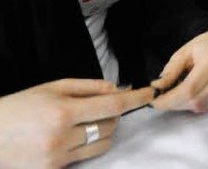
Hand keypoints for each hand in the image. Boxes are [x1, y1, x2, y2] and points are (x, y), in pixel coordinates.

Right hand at [0, 79, 153, 168]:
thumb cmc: (22, 106)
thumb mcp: (54, 87)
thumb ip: (89, 87)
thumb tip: (117, 88)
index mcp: (64, 110)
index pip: (112, 104)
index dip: (135, 99)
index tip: (150, 93)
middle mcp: (63, 136)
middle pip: (111, 125)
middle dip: (113, 113)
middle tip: (99, 106)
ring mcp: (58, 156)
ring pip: (103, 143)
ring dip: (104, 130)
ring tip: (84, 121)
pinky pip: (85, 155)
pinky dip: (86, 144)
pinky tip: (69, 136)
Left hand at [150, 29, 207, 113]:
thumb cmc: (203, 46)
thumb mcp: (183, 53)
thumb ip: (170, 72)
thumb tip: (157, 89)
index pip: (189, 89)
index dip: (170, 99)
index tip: (155, 101)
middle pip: (196, 101)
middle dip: (175, 104)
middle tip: (163, 100)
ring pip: (202, 107)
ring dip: (186, 105)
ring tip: (179, 94)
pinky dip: (198, 105)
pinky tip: (194, 94)